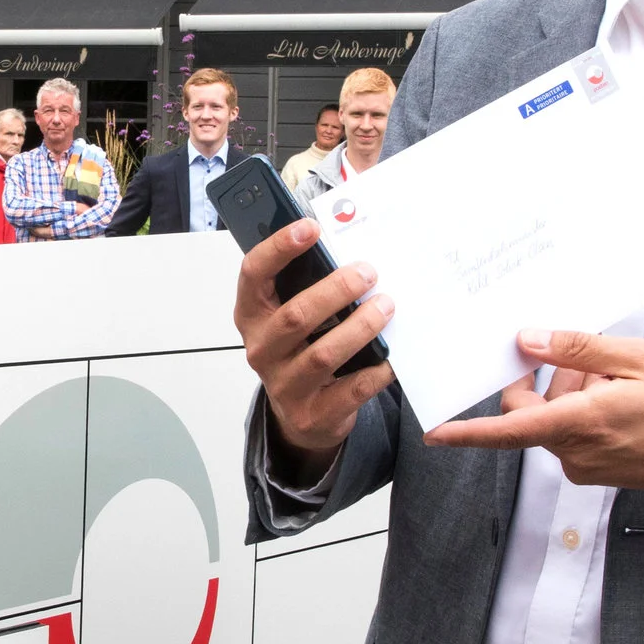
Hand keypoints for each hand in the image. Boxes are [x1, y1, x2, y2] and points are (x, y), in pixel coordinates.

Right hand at [234, 221, 393, 468]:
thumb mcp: (290, 315)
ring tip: (386, 306)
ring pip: (324, 353)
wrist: (301, 415)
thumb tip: (347, 249)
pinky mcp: (313, 413)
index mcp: (251, 315)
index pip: (254, 274)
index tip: (310, 227)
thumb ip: (305, 286)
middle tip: (368, 272)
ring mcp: (284, 385)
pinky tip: (392, 356)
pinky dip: (376, 371)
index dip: (279, 248)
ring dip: (360, 327)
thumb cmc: (299, 350)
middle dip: (336, 290)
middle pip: (296, 315)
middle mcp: (261, 349)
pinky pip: (351, 389)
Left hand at [425, 330, 643, 498]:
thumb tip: (526, 342)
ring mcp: (586, 466)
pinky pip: (571, 433)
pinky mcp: (596, 470)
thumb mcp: (638, 360)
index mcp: (583, 424)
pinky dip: (585, 410)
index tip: (435, 432)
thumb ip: (577, 350)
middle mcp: (577, 452)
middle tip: (591, 359)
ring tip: (617, 378)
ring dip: (572, 392)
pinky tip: (620, 397)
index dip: (468, 432)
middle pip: (532, 412)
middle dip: (549, 379)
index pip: (511, 429)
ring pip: (553, 419)